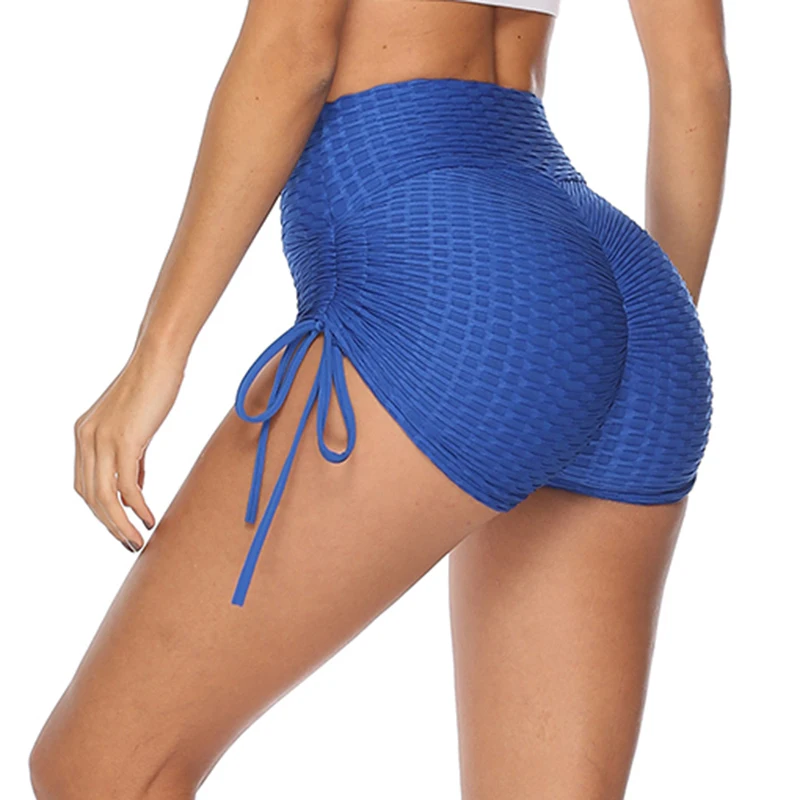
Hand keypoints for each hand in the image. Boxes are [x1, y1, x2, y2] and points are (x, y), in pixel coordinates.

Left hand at [74, 347, 184, 550]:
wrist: (159, 358)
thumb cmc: (152, 386)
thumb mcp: (135, 425)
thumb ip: (131, 454)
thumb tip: (136, 483)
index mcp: (84, 435)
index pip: (84, 485)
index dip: (101, 510)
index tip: (121, 526)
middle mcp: (86, 439)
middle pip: (90, 496)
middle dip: (109, 525)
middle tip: (129, 543)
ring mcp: (102, 440)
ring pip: (104, 496)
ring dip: (120, 524)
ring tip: (137, 540)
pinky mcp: (124, 440)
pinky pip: (126, 485)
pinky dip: (136, 507)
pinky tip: (148, 518)